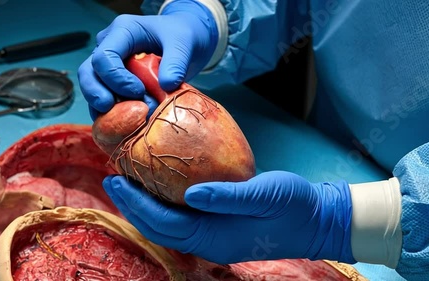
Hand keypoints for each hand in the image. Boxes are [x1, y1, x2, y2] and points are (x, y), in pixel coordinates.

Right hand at [78, 0, 218, 119]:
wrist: (185, 42)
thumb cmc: (181, 36)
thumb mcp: (184, 43)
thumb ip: (176, 62)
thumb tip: (166, 85)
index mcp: (122, 32)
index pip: (104, 56)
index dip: (117, 79)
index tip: (139, 92)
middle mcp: (108, 46)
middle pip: (88, 72)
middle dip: (97, 95)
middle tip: (112, 110)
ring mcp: (108, 65)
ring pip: (92, 89)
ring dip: (105, 109)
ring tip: (126, 121)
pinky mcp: (113, 83)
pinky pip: (104, 101)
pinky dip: (112, 115)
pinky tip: (127, 126)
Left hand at [104, 171, 355, 264]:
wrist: (315, 221)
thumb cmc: (293, 206)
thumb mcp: (264, 195)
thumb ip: (228, 196)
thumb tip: (191, 193)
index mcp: (214, 237)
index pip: (163, 223)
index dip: (136, 203)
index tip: (116, 180)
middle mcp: (208, 242)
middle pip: (158, 228)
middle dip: (132, 206)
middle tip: (113, 179)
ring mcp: (213, 238)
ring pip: (167, 226)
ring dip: (144, 207)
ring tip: (128, 184)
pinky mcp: (219, 228)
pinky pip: (182, 220)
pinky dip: (163, 206)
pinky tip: (159, 189)